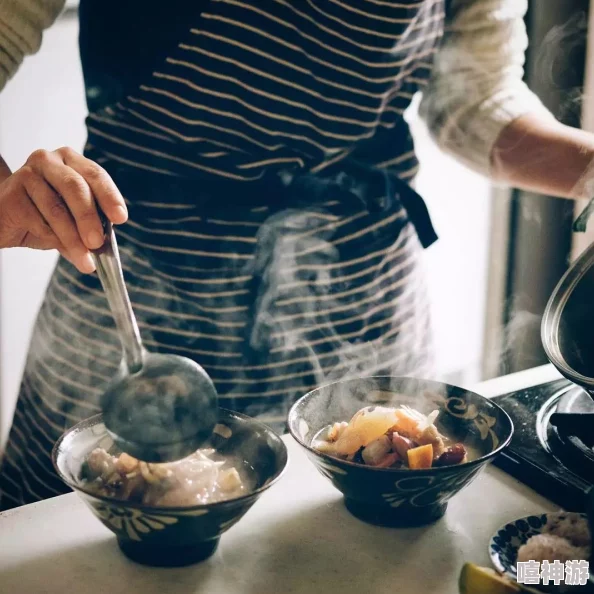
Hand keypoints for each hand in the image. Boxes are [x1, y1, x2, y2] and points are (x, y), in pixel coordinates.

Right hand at [0, 147, 127, 272]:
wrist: (5, 219)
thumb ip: (89, 226)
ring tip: (84, 261)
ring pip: (57, 208)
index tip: (121, 218)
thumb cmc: (43, 216)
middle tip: (97, 243)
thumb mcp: (73, 220)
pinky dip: (51, 238)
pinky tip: (54, 245)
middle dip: (90, 219)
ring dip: (73, 239)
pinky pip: (37, 220)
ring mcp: (27, 174)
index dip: (110, 196)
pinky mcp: (11, 193)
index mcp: (71, 162)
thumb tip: (103, 246)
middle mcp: (49, 161)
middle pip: (76, 188)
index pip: (96, 175)